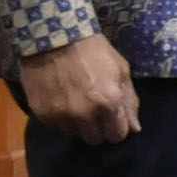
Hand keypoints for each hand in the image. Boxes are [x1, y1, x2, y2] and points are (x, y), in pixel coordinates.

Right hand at [19, 34, 139, 146]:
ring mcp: (61, 115)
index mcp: (109, 103)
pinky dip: (59, 117)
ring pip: (74, 133)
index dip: (116, 128)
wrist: (55, 37)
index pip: (117, 135)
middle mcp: (85, 114)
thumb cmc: (93, 51)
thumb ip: (129, 101)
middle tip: (93, 111)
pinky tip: (60, 99)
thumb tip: (134, 129)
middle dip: (97, 128)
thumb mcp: (120, 70)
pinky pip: (55, 126)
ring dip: (77, 123)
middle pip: (95, 139)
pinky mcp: (42, 113)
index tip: (112, 119)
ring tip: (74, 101)